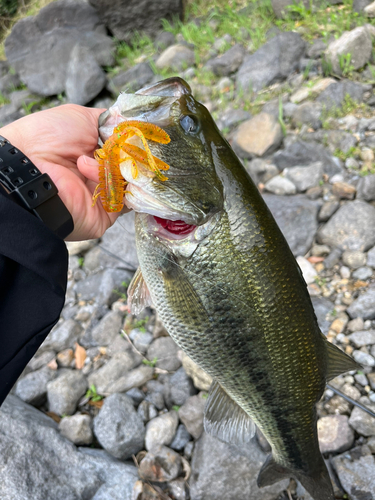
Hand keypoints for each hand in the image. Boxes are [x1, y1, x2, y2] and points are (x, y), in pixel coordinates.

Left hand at [0, 104, 127, 240]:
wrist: (29, 166)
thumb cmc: (46, 137)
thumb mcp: (81, 118)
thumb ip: (110, 122)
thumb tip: (132, 125)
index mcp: (98, 155)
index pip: (130, 151)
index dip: (133, 142)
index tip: (133, 134)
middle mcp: (103, 176)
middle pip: (135, 167)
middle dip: (127, 154)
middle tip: (113, 146)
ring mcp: (106, 195)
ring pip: (132, 181)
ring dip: (113, 166)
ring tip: (84, 160)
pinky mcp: (107, 213)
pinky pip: (124, 197)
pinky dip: (109, 181)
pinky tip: (86, 171)